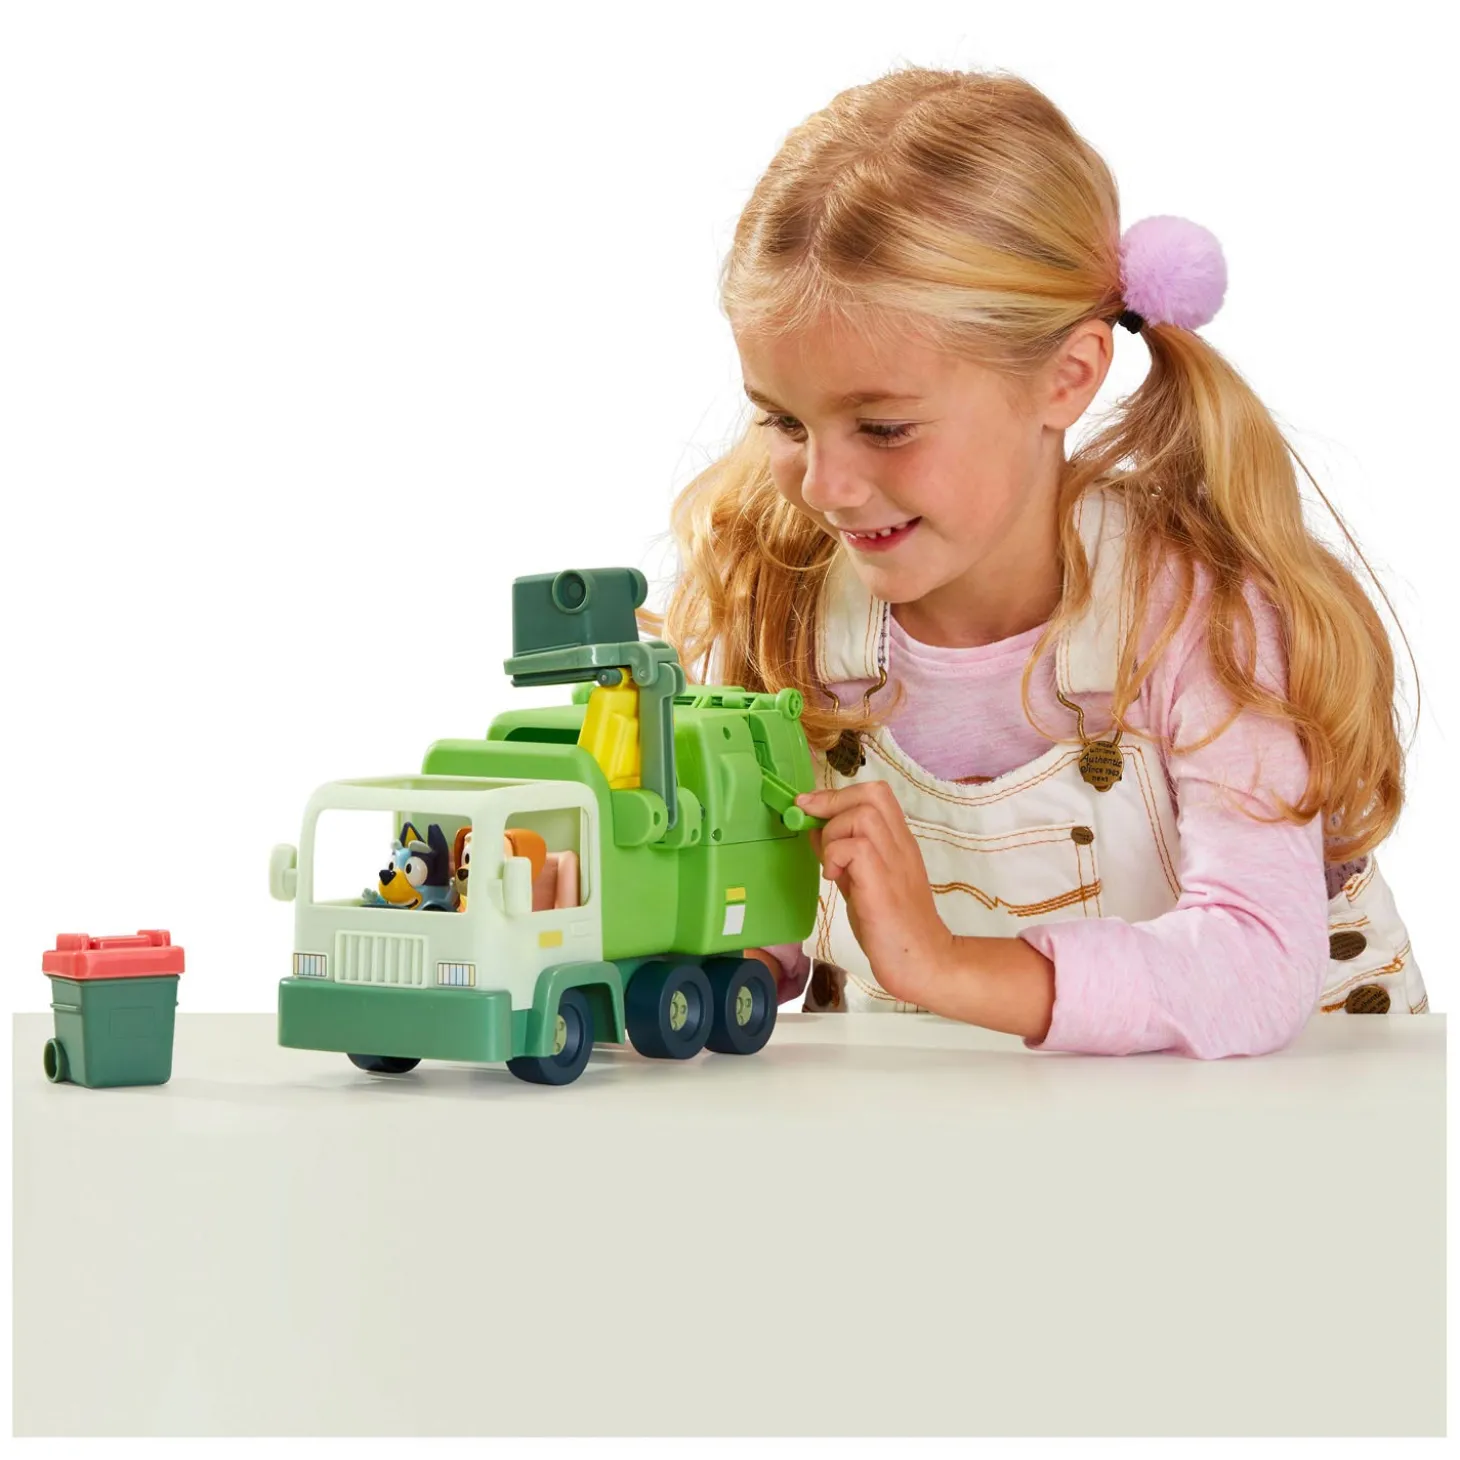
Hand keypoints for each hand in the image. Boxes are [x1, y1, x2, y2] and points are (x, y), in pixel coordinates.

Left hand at [795, 782, 953, 1002]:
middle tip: (812, 822)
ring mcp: (894, 861)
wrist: (922, 961)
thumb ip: (842, 855)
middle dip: (833, 801)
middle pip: (872, 793)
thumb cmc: (890, 925)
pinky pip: (854, 847)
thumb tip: (814, 829)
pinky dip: (835, 857)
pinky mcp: (882, 882)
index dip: (838, 794)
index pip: (877, 794)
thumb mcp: (861, 880)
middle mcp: (900, 845)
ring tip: (831, 864)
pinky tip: (835, 879)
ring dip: (834, 833)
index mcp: (898, 842)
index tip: (811, 807)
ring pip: (862, 814)